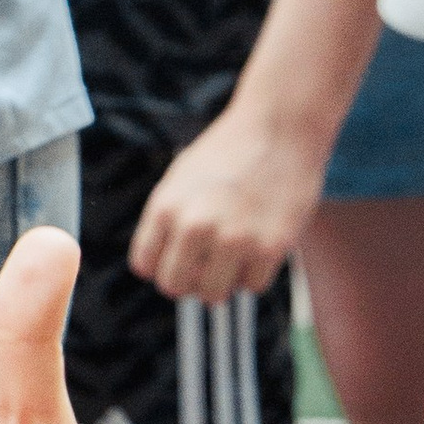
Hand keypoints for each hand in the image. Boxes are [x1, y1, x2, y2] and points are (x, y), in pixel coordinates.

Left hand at [128, 98, 323, 301]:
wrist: (278, 129)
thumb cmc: (228, 152)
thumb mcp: (180, 178)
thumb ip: (167, 220)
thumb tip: (160, 267)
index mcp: (165, 207)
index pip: (145, 266)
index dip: (160, 266)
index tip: (176, 259)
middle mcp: (194, 226)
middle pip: (175, 286)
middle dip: (188, 281)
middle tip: (204, 266)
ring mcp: (233, 239)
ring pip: (213, 294)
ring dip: (222, 281)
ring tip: (232, 255)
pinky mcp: (271, 247)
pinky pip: (253, 286)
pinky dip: (255, 273)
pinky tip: (258, 247)